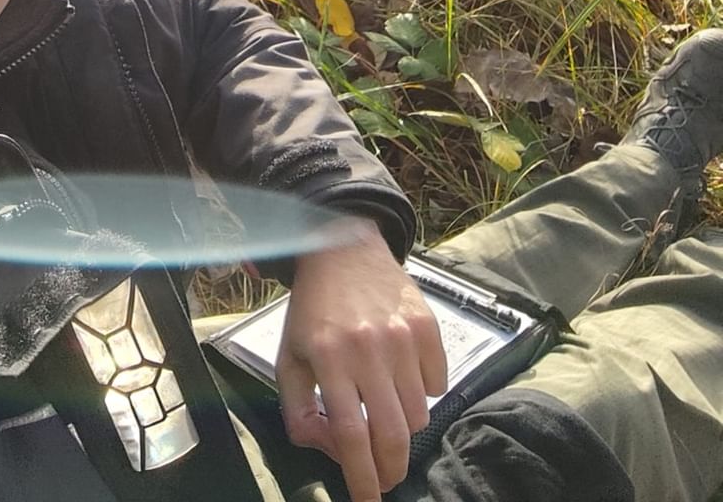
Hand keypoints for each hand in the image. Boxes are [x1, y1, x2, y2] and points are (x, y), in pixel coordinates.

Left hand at [276, 221, 446, 501]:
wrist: (344, 248)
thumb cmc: (313, 310)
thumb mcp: (288, 356)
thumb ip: (297, 409)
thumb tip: (327, 448)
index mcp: (328, 357)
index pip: (351, 435)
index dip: (362, 477)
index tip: (368, 501)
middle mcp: (368, 348)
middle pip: (394, 433)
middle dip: (392, 470)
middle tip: (386, 478)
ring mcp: (402, 336)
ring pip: (418, 414)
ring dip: (403, 426)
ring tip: (384, 407)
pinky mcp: (427, 325)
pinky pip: (437, 384)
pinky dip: (423, 392)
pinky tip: (401, 373)